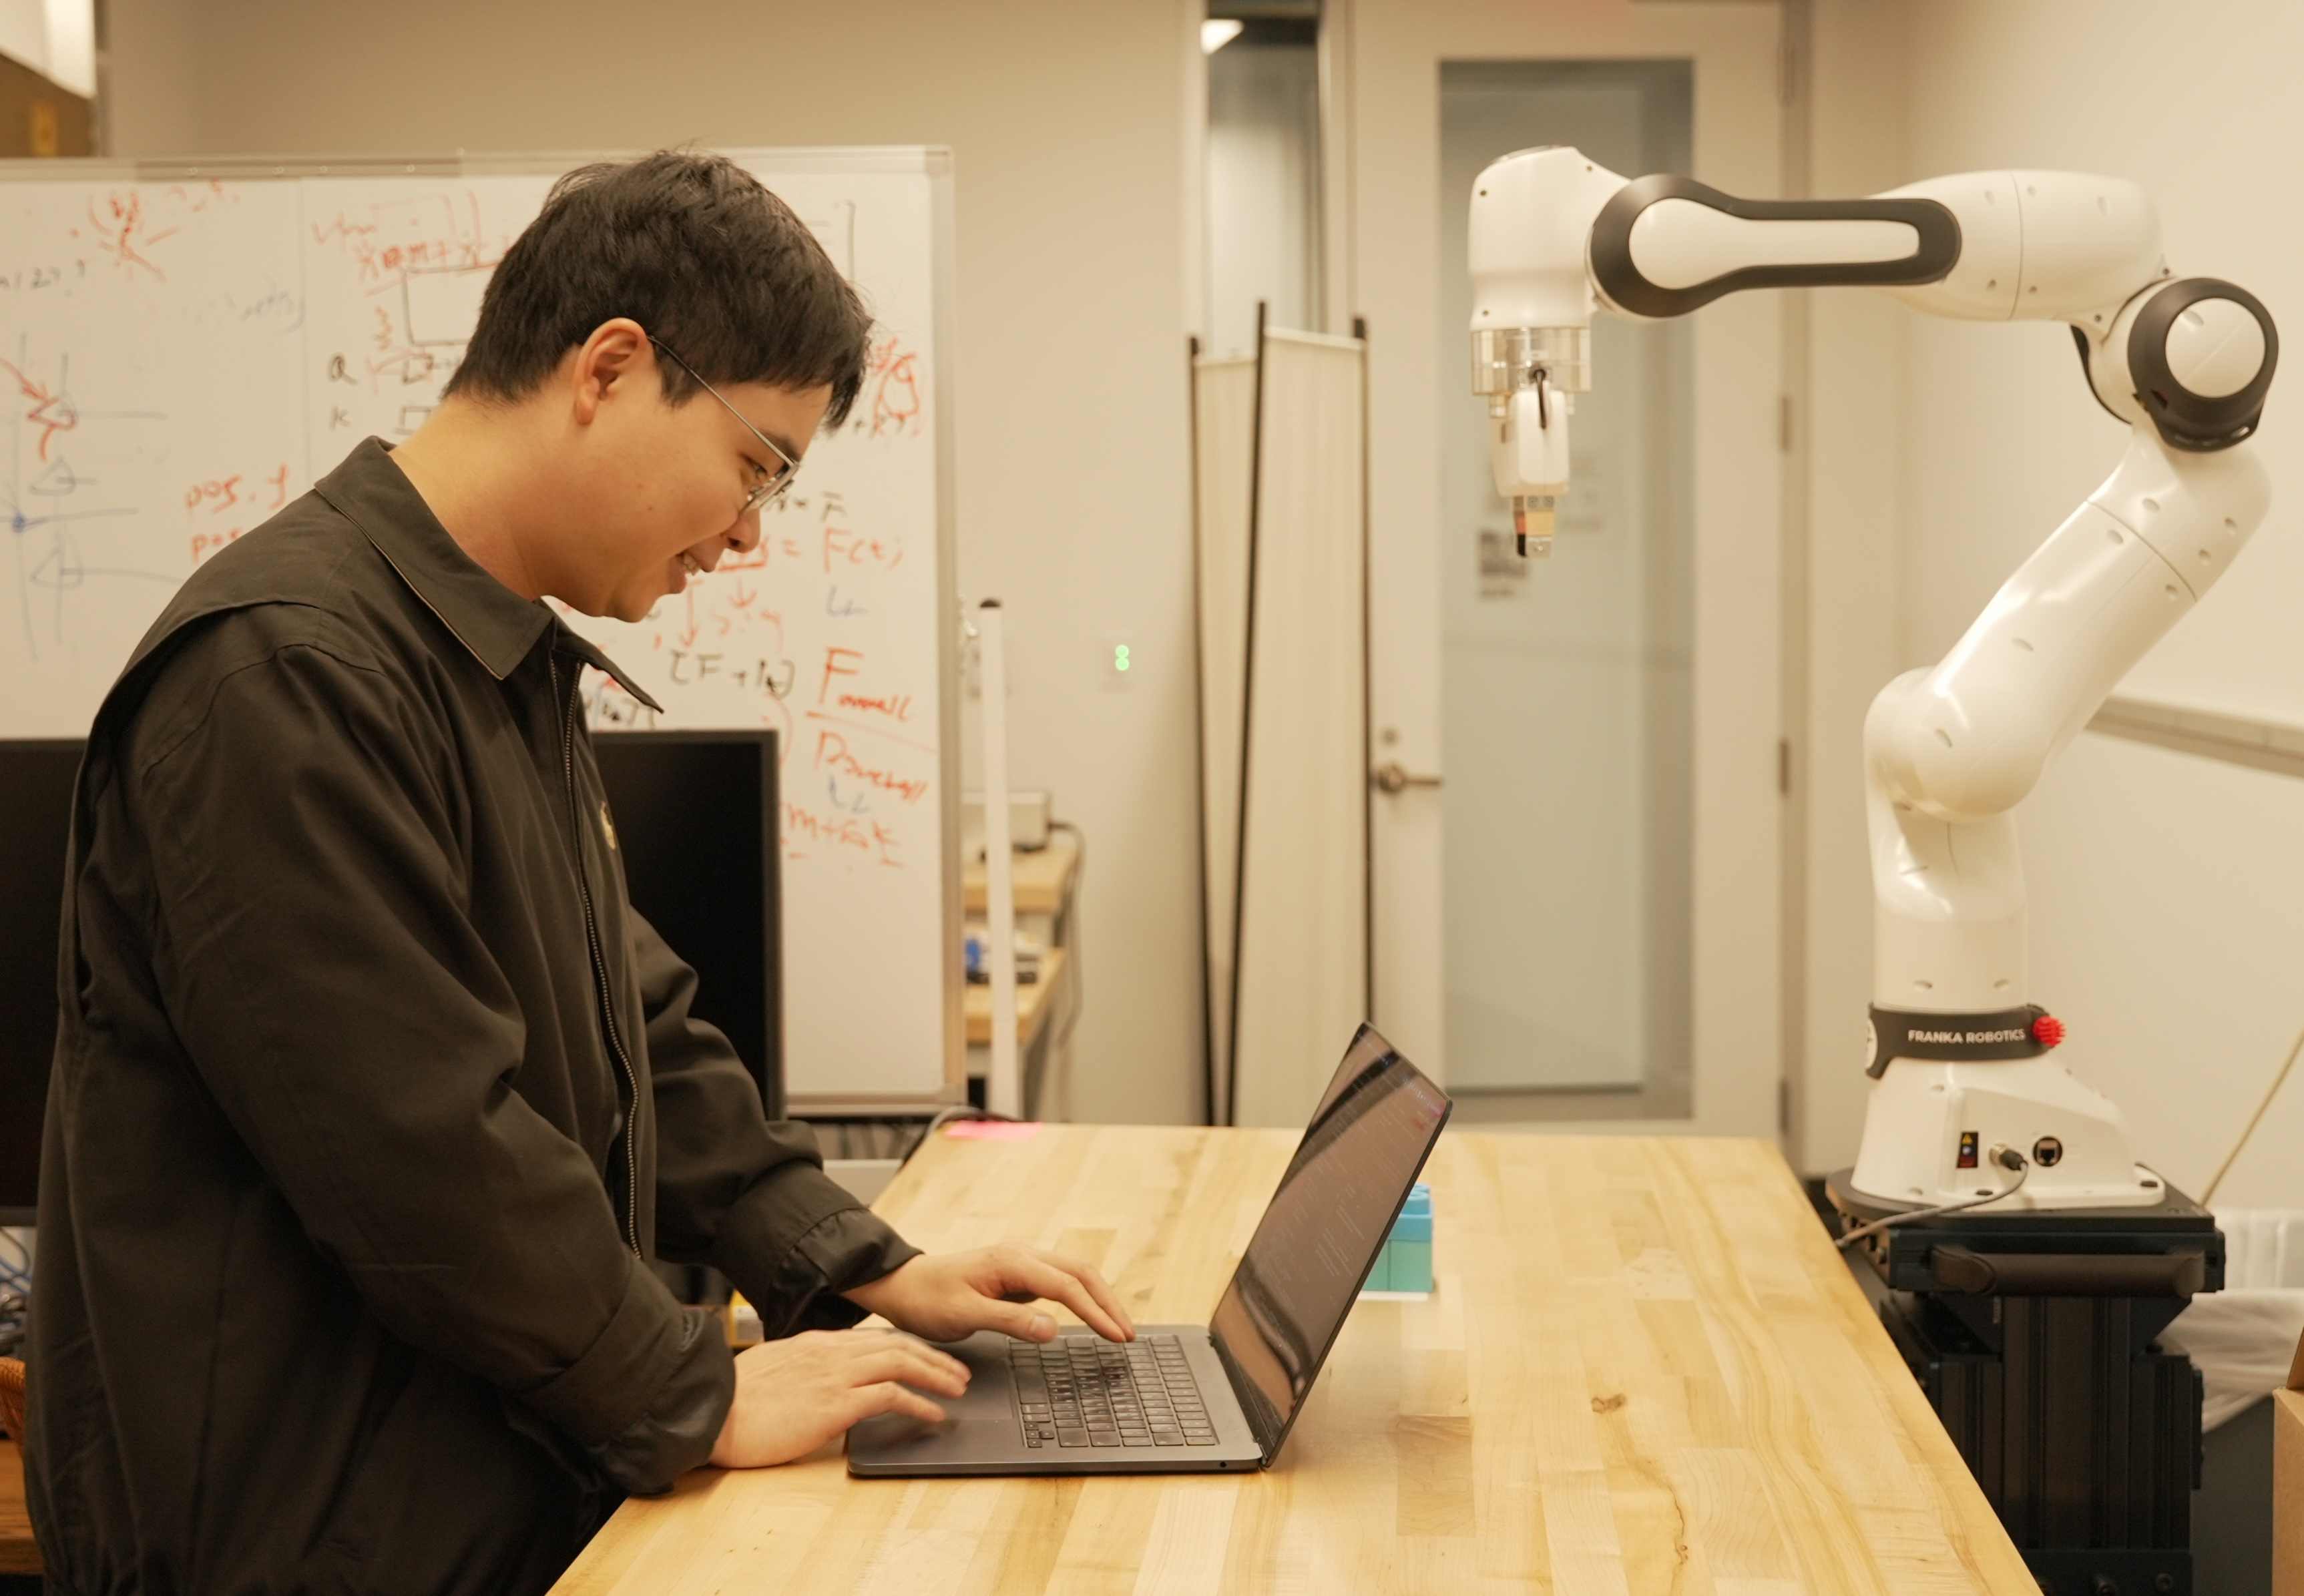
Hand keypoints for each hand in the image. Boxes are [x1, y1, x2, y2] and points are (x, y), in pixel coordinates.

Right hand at [709, 1328, 968, 1468]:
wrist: (710, 1411)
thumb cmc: (730, 1400)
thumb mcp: (771, 1372)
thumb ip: (799, 1370)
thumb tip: (814, 1382)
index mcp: (814, 1344)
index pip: (873, 1338)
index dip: (907, 1347)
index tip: (926, 1357)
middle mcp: (830, 1352)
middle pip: (896, 1344)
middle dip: (933, 1357)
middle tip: (958, 1372)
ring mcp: (834, 1375)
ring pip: (901, 1362)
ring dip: (936, 1375)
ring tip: (957, 1389)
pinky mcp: (835, 1404)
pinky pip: (890, 1396)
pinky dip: (918, 1402)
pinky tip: (933, 1414)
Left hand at [843, 1244, 1135, 1344]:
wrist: (904, 1285)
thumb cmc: (928, 1299)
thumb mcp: (965, 1315)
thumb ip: (1010, 1322)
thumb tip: (1054, 1330)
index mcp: (1012, 1262)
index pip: (1067, 1286)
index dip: (1096, 1312)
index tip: (1116, 1336)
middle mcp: (1022, 1256)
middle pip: (1081, 1273)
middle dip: (1108, 1303)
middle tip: (1127, 1335)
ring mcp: (1022, 1264)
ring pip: (1074, 1275)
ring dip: (1099, 1299)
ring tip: (1117, 1328)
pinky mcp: (1019, 1275)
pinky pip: (1060, 1283)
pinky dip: (1082, 1299)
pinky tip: (1091, 1316)